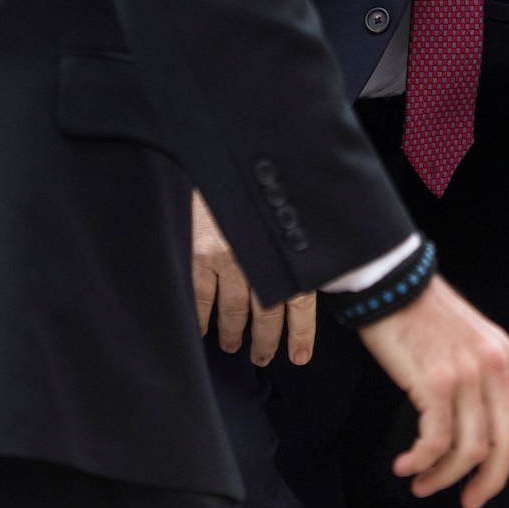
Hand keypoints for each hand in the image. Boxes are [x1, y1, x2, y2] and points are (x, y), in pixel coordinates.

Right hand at [191, 193, 315, 366]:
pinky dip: (202, 317)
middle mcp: (262, 257)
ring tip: (233, 345)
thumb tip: (309, 272)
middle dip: (265, 340)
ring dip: (234, 333)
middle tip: (262, 357)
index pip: (301, 302)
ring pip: (234, 310)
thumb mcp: (284, 207)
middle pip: (267, 312)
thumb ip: (292, 240)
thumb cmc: (252, 179)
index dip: (301, 333)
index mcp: (288, 247)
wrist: (221, 149)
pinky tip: (203, 327)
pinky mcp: (199, 254)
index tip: (299, 356)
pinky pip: (201, 297)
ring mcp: (229, 257)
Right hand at [357, 276, 508, 507]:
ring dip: (444, 477)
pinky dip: (421, 461)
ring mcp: (465, 376)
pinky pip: (435, 440)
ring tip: (424, 482)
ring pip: (469, 449)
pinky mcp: (433, 383)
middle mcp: (492, 367)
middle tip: (473, 499)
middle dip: (490, 481)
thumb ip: (486, 373)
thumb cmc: (425, 311)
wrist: (393, 284)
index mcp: (505, 355)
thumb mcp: (473, 336)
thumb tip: (483, 420)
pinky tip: (408, 464)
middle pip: (507, 441)